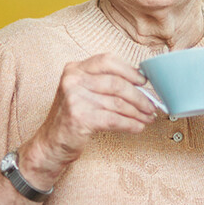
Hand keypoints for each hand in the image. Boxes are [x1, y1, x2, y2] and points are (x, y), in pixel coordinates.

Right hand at [25, 53, 155, 183]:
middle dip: (139, 96)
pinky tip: (137, 127)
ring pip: (117, 103)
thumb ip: (104, 83)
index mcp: (75, 68)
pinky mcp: (79, 117)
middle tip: (152, 106)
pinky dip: (130, 124)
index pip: (107, 61)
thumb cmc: (72, 117)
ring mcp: (74, 98)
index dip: (129, 71)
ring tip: (148, 118)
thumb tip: (140, 84)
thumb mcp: (83, 92)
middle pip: (116, 83)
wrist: (51, 143)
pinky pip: (113, 119)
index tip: (144, 81)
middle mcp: (72, 79)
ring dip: (137, 112)